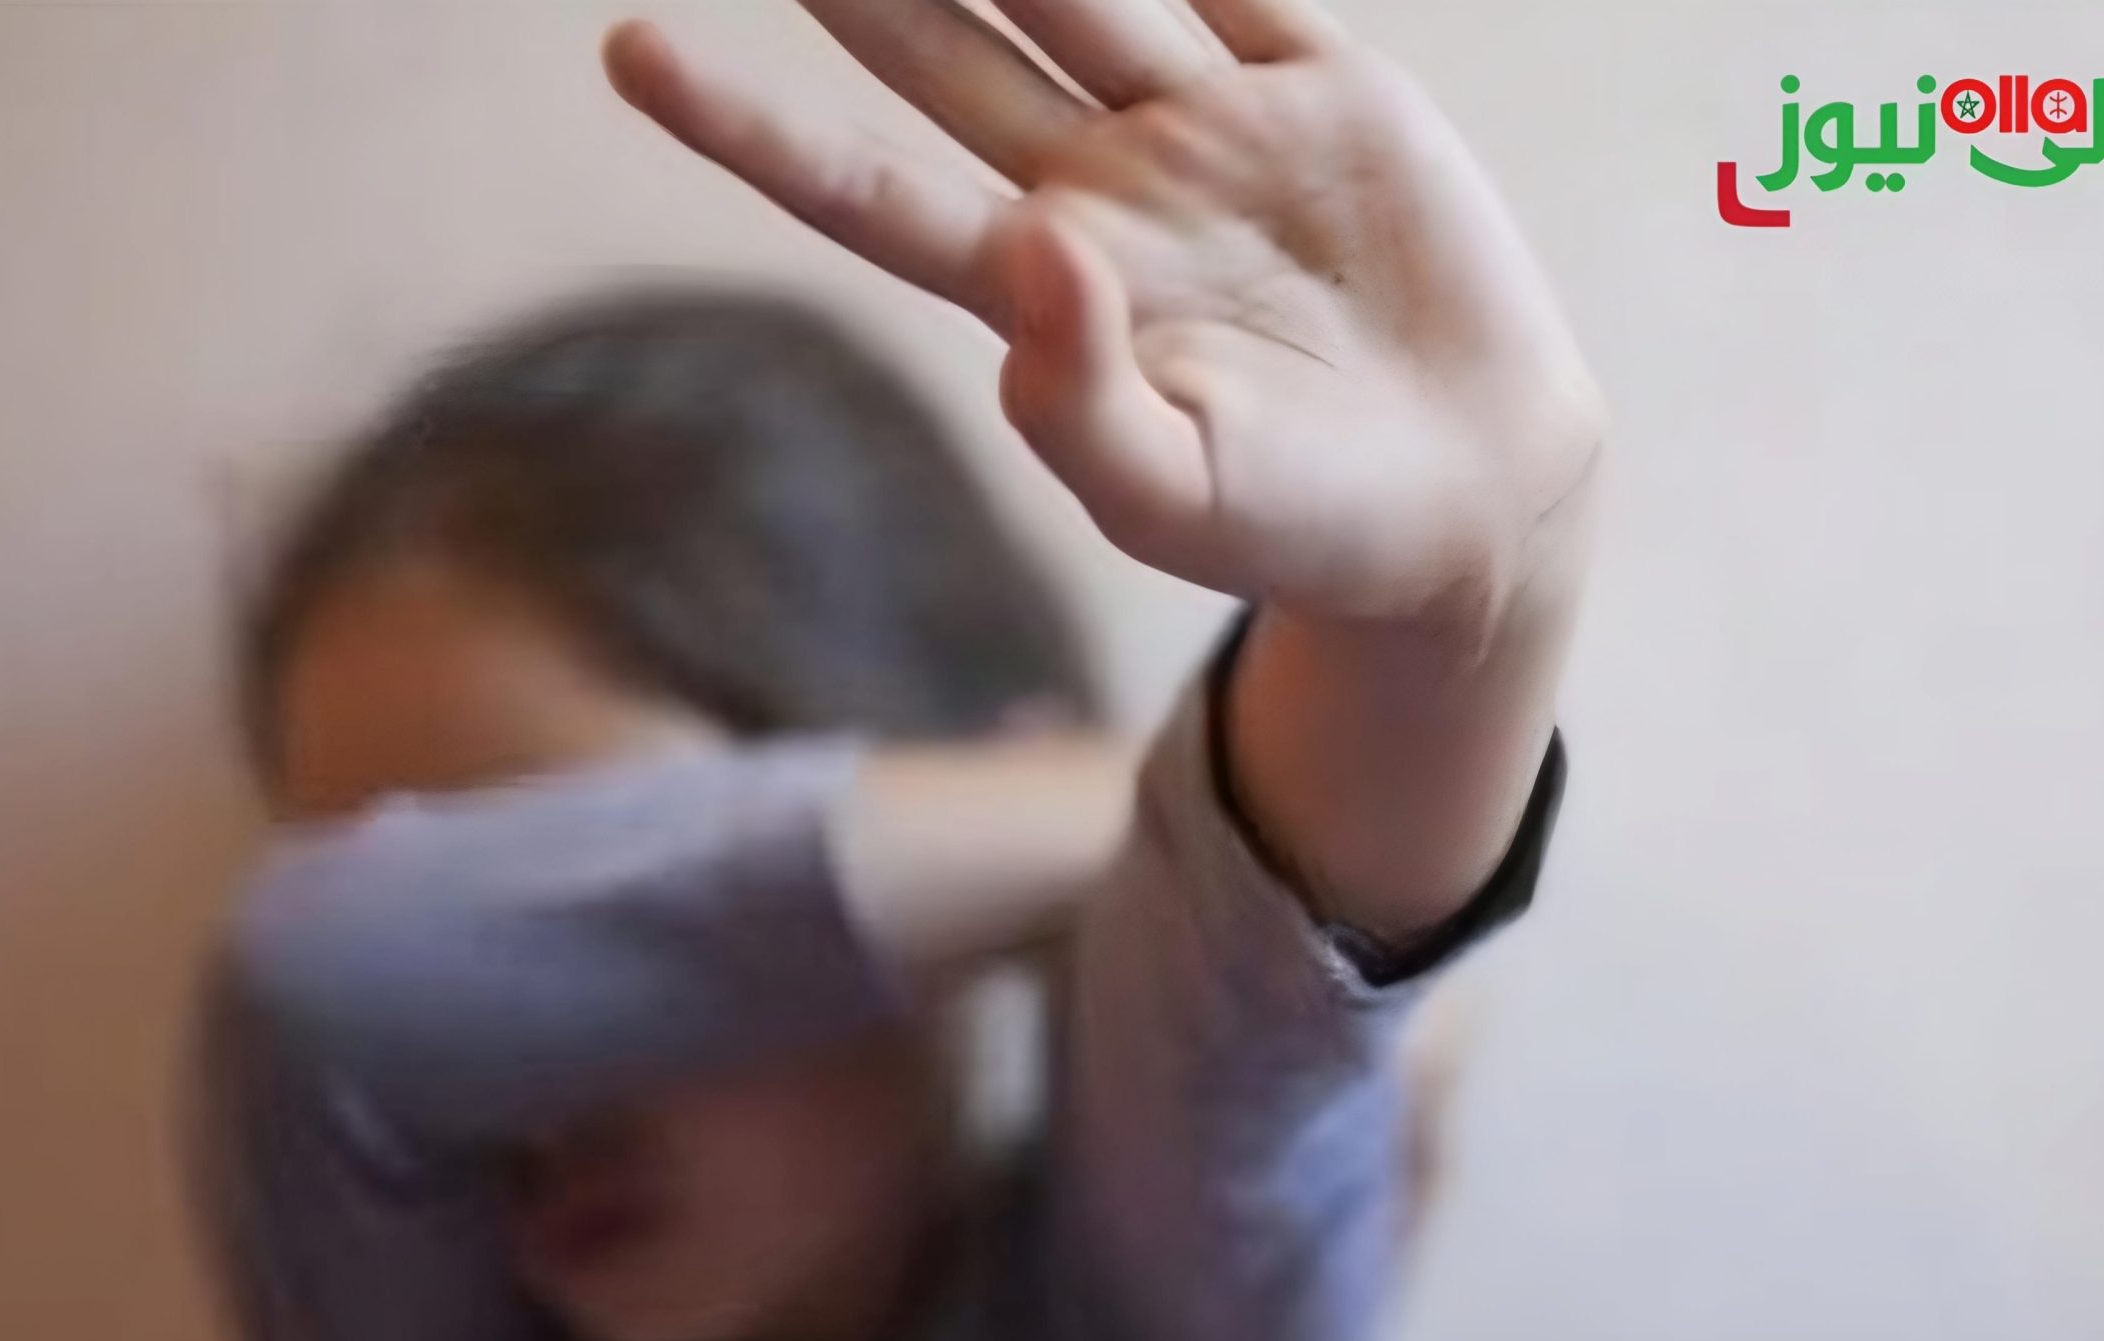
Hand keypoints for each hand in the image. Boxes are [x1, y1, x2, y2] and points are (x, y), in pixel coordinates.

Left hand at [603, 0, 1603, 630]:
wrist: (1472, 497)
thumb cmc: (1305, 527)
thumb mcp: (1177, 499)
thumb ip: (1079, 400)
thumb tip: (1032, 248)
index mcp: (1043, 291)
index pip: (868, 189)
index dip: (752, 125)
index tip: (631, 50)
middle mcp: (1105, 189)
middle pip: (947, 50)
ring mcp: (1210, 129)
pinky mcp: (1323, 92)